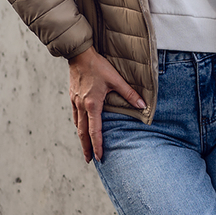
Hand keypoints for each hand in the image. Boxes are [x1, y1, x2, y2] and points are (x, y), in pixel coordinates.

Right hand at [68, 47, 144, 162]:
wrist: (79, 54)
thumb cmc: (98, 66)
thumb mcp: (116, 79)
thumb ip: (130, 94)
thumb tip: (143, 106)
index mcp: (93, 104)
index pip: (95, 131)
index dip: (98, 145)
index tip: (99, 157)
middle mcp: (82, 106)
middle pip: (83, 132)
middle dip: (86, 148)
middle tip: (89, 160)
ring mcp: (75, 102)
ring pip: (78, 125)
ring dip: (82, 138)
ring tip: (86, 147)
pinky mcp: (73, 97)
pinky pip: (75, 115)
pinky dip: (79, 125)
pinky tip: (81, 127)